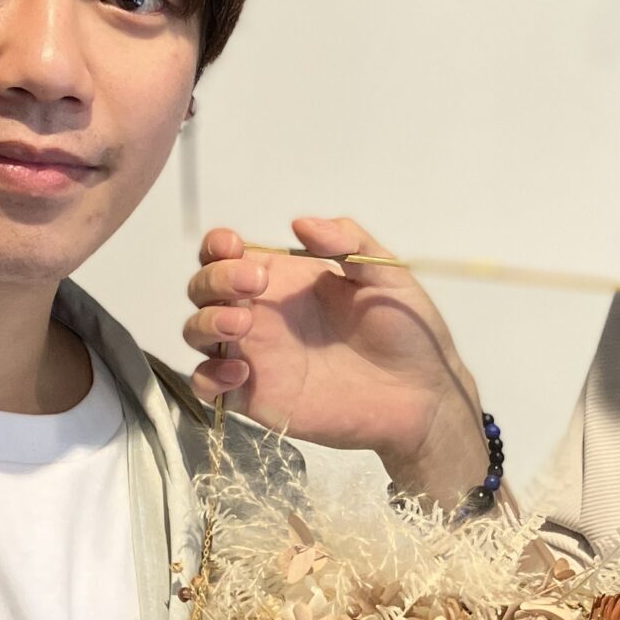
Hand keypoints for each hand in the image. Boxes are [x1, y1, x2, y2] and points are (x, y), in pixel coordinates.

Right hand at [183, 214, 488, 500]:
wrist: (422, 395)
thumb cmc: (407, 331)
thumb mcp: (385, 273)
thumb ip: (347, 241)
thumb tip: (300, 222)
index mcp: (285, 280)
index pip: (228, 255)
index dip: (218, 246)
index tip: (235, 246)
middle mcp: (262, 315)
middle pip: (203, 289)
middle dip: (214, 279)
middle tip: (256, 285)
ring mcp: (256, 356)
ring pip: (197, 333)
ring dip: (206, 322)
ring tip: (243, 325)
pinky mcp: (257, 398)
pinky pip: (208, 386)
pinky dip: (208, 375)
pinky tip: (241, 371)